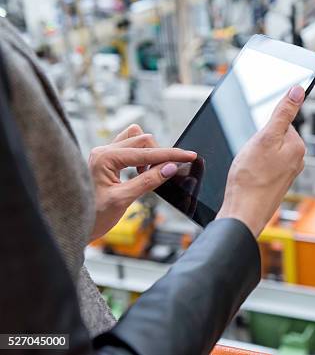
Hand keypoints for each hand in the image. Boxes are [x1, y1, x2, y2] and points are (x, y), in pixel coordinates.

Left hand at [88, 124, 196, 240]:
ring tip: (149, 174)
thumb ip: (148, 181)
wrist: (73, 226)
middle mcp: (103, 151)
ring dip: (149, 153)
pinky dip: (141, 156)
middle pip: (143, 140)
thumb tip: (170, 167)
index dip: (171, 155)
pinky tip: (141, 172)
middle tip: (166, 173)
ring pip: (136, 140)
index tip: (189, 155)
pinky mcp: (107, 160)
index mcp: (105, 158)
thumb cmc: (93, 216)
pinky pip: (129, 147)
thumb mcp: (123, 200)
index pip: (146, 152)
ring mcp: (104, 154)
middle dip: (159, 155)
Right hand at [217, 86, 305, 236]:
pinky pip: (264, 166)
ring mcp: (287, 173)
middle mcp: (297, 160)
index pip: (281, 122)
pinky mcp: (277, 183)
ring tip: (248, 168)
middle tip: (250, 156)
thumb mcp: (265, 137)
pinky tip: (249, 176)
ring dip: (255, 155)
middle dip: (259, 142)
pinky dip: (254, 168)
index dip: (263, 128)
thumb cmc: (250, 179)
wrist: (243, 213)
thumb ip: (283, 113)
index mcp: (298, 146)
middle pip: (274, 136)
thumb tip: (298, 90)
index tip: (256, 141)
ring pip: (267, 151)